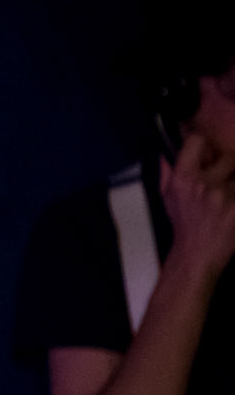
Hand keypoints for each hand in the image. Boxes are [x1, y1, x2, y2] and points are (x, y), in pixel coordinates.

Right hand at [161, 131, 234, 279]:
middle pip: (228, 157)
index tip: (207, 149)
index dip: (204, 143)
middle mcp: (204, 183)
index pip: (197, 141)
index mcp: (182, 178)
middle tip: (224, 175)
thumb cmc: (183, 223)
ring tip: (227, 193)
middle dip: (228, 165)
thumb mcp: (167, 197)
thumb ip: (168, 171)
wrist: (198, 252)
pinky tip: (230, 204)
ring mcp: (224, 195)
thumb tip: (168, 150)